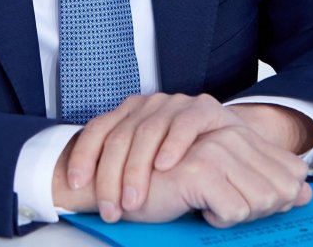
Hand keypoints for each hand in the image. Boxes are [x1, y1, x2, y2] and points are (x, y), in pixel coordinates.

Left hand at [66, 93, 244, 220]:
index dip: (84, 155)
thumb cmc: (186, 158)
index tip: (77, 183)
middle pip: (120, 136)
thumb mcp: (148, 160)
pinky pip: (184, 124)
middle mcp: (149, 105)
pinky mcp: (203, 108)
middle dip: (111, 176)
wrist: (236, 143)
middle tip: (111, 208)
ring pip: (147, 131)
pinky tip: (165, 166)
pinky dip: (172, 146)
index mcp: (129, 113)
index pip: (98, 129)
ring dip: (137, 168)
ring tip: (134, 198)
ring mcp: (175, 104)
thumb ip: (122, 168)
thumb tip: (83, 194)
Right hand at [126, 125, 312, 227]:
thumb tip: (306, 193)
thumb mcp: (224, 181)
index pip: (288, 173)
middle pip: (279, 190)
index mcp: (239, 131)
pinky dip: (218, 220)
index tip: (253, 207)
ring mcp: (217, 147)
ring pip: (262, 202)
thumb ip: (265, 183)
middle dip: (263, 212)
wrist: (119, 187)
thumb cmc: (167, 184)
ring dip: (239, 218)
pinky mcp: (200, 167)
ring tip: (211, 214)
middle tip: (231, 213)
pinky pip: (235, 210)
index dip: (278, 200)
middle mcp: (231, 131)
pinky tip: (192, 209)